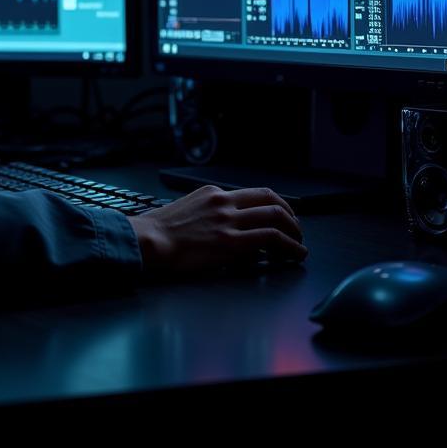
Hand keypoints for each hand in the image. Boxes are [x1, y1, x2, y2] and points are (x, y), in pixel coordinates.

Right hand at [127, 185, 306, 274]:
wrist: (147, 240)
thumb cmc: (158, 231)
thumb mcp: (187, 210)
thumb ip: (209, 213)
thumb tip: (226, 228)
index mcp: (212, 193)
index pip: (254, 193)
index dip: (276, 204)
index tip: (283, 215)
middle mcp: (223, 201)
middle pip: (270, 200)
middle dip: (290, 215)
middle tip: (296, 229)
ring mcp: (228, 221)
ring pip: (275, 217)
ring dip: (294, 231)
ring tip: (299, 244)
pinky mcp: (231, 242)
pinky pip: (271, 239)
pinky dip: (290, 246)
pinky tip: (295, 254)